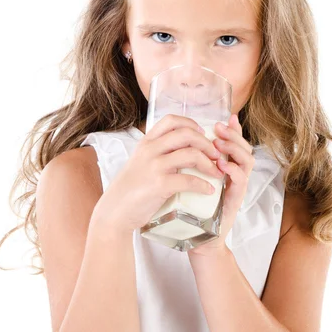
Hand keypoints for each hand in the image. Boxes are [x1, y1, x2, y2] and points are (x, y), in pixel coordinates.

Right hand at [97, 114, 222, 232]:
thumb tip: (184, 149)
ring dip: (209, 164)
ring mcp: (154, 167)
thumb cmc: (130, 189)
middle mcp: (150, 150)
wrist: (115, 211)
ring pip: (191, 154)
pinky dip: (203, 185)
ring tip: (217, 172)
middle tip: (216, 155)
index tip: (202, 134)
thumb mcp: (140, 162)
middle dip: (207, 143)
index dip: (191, 123)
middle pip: (186, 134)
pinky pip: (189, 180)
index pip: (171, 120)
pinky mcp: (159, 185)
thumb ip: (157, 153)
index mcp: (146, 142)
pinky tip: (208, 190)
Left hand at [188, 113, 254, 257]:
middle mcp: (234, 174)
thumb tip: (179, 141)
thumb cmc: (191, 208)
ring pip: (247, 160)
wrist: (196, 238)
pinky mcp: (235, 200)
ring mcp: (237, 187)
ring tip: (219, 144)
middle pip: (244, 146)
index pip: (234, 142)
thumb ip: (190, 162)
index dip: (232, 129)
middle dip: (233, 134)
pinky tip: (223, 165)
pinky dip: (234, 170)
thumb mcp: (189, 179)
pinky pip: (241, 181)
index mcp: (225, 167)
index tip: (223, 118)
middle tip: (219, 128)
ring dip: (234, 149)